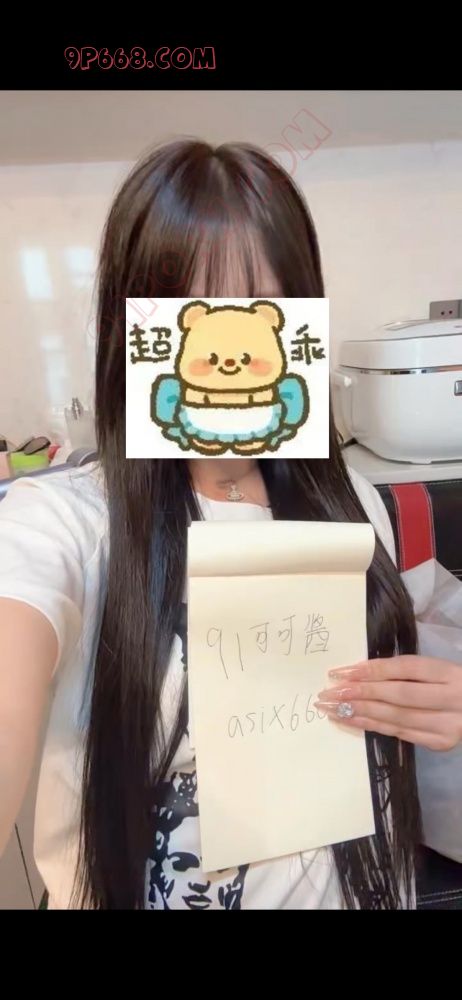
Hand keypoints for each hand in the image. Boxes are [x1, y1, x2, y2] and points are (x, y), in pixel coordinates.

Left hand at [315, 655, 461, 750]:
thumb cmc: (453, 685)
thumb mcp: (438, 670)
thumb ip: (407, 671)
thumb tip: (360, 672)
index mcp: (450, 673)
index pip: (406, 668)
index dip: (373, 670)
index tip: (342, 672)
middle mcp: (452, 699)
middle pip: (398, 694)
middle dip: (360, 693)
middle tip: (329, 693)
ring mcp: (449, 724)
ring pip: (396, 717)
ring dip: (360, 713)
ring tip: (332, 708)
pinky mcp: (441, 742)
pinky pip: (400, 733)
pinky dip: (372, 727)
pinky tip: (351, 721)